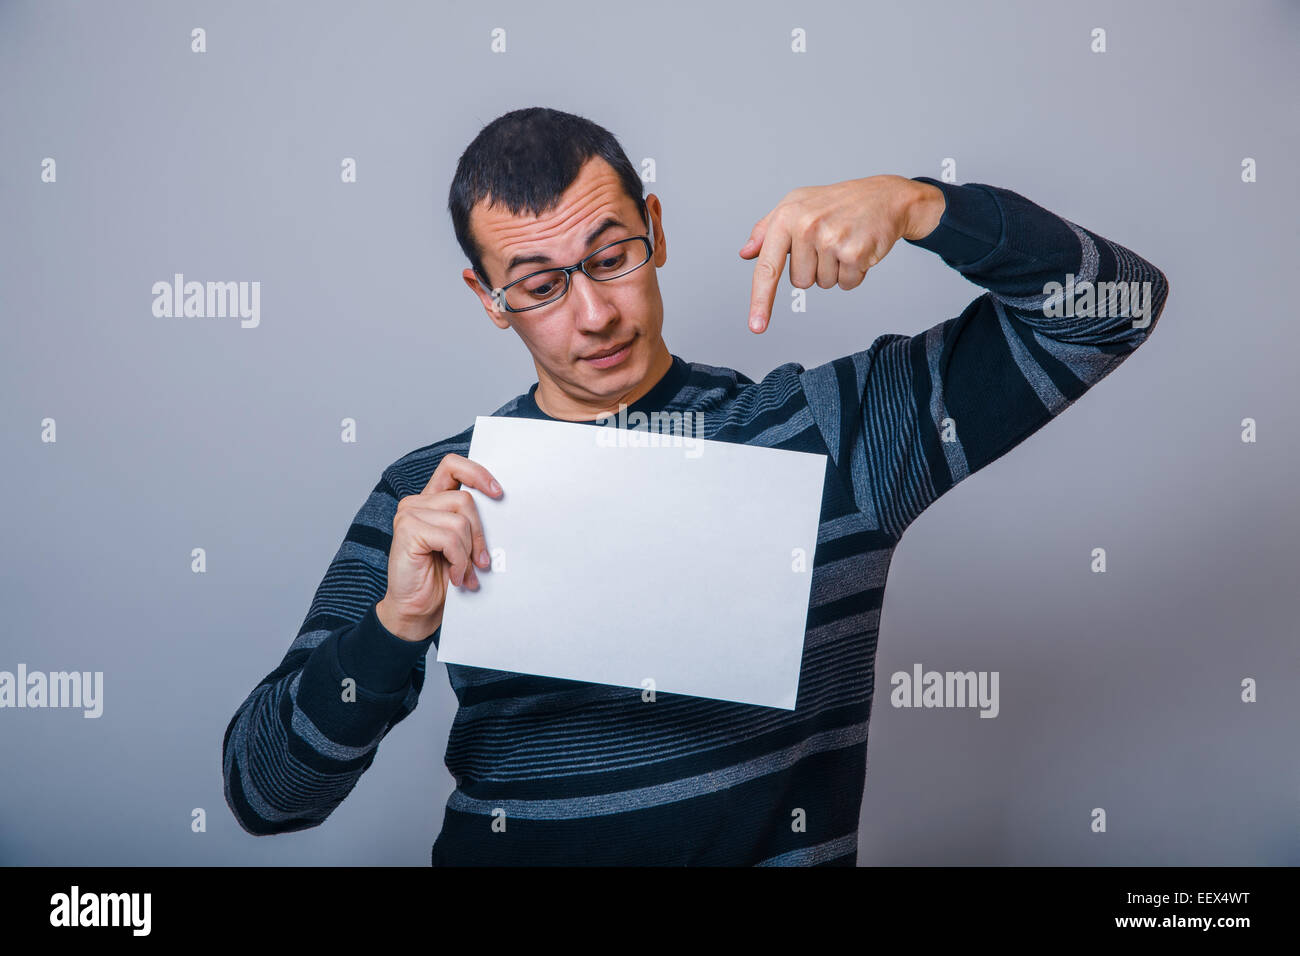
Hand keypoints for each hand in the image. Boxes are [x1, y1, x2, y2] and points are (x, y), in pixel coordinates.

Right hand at [376, 453, 502, 640]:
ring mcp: (409, 515)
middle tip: (482, 561)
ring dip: (468, 553)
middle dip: (480, 534)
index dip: (477, 473)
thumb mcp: (463, 545)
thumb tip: (500, 505)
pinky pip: (450, 538)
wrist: (417, 610)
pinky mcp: (408, 530)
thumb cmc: (441, 578)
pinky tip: (455, 576)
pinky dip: (459, 561)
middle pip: (465, 499)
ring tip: (464, 573)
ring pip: (460, 521)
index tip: (498, 493)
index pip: (453, 465)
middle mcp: (417, 503)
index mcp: (431, 501)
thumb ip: (471, 522)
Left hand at [738, 174, 944, 332]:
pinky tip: (859, 249)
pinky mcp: (854, 252)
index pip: (767, 267)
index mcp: (786, 216)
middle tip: (829, 241)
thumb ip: (766, 230)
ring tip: (845, 242)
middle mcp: (806, 226)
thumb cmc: (837, 202)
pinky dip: (854, 273)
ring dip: (836, 270)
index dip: (761, 300)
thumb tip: (747, 253)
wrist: (884, 196)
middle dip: (816, 268)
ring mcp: (831, 239)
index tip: (757, 326)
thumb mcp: (796, 205)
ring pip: (824, 284)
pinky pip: (846, 284)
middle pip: (800, 282)